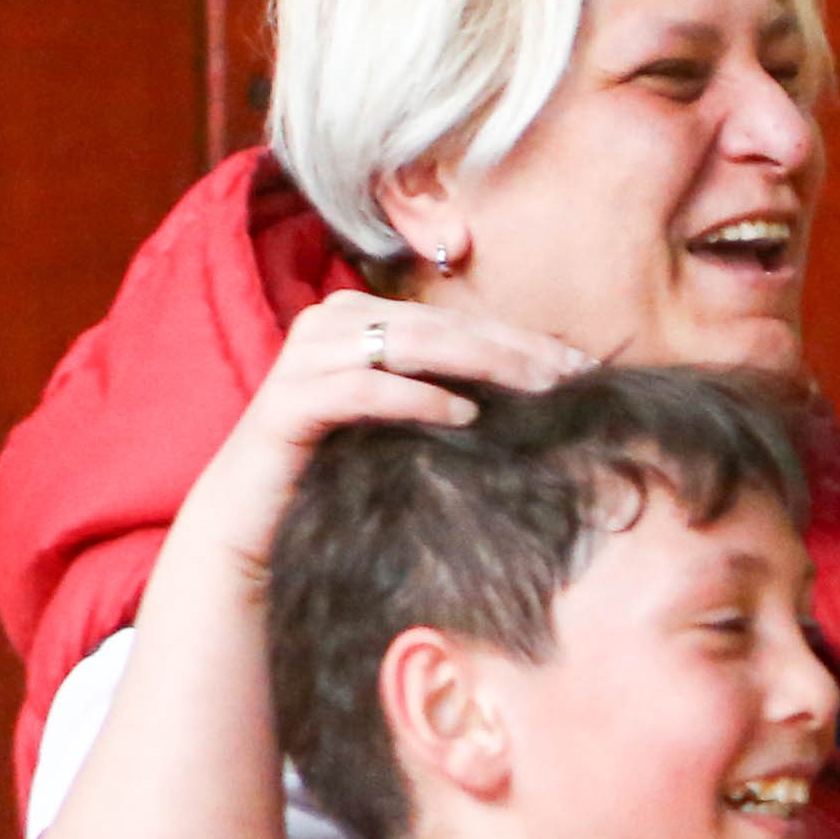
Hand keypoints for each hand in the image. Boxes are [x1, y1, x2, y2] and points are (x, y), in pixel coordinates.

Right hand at [171, 294, 575, 586]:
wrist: (254, 523)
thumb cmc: (340, 473)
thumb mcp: (404, 423)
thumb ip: (451, 390)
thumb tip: (539, 389)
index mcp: (362, 315)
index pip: (458, 320)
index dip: (524, 340)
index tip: (585, 366)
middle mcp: (331, 320)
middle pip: (442, 326)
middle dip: (515, 350)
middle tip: (574, 376)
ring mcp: (307, 354)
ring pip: (409, 345)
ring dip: (481, 364)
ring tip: (538, 391)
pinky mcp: (289, 399)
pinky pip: (364, 389)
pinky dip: (417, 398)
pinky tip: (465, 415)